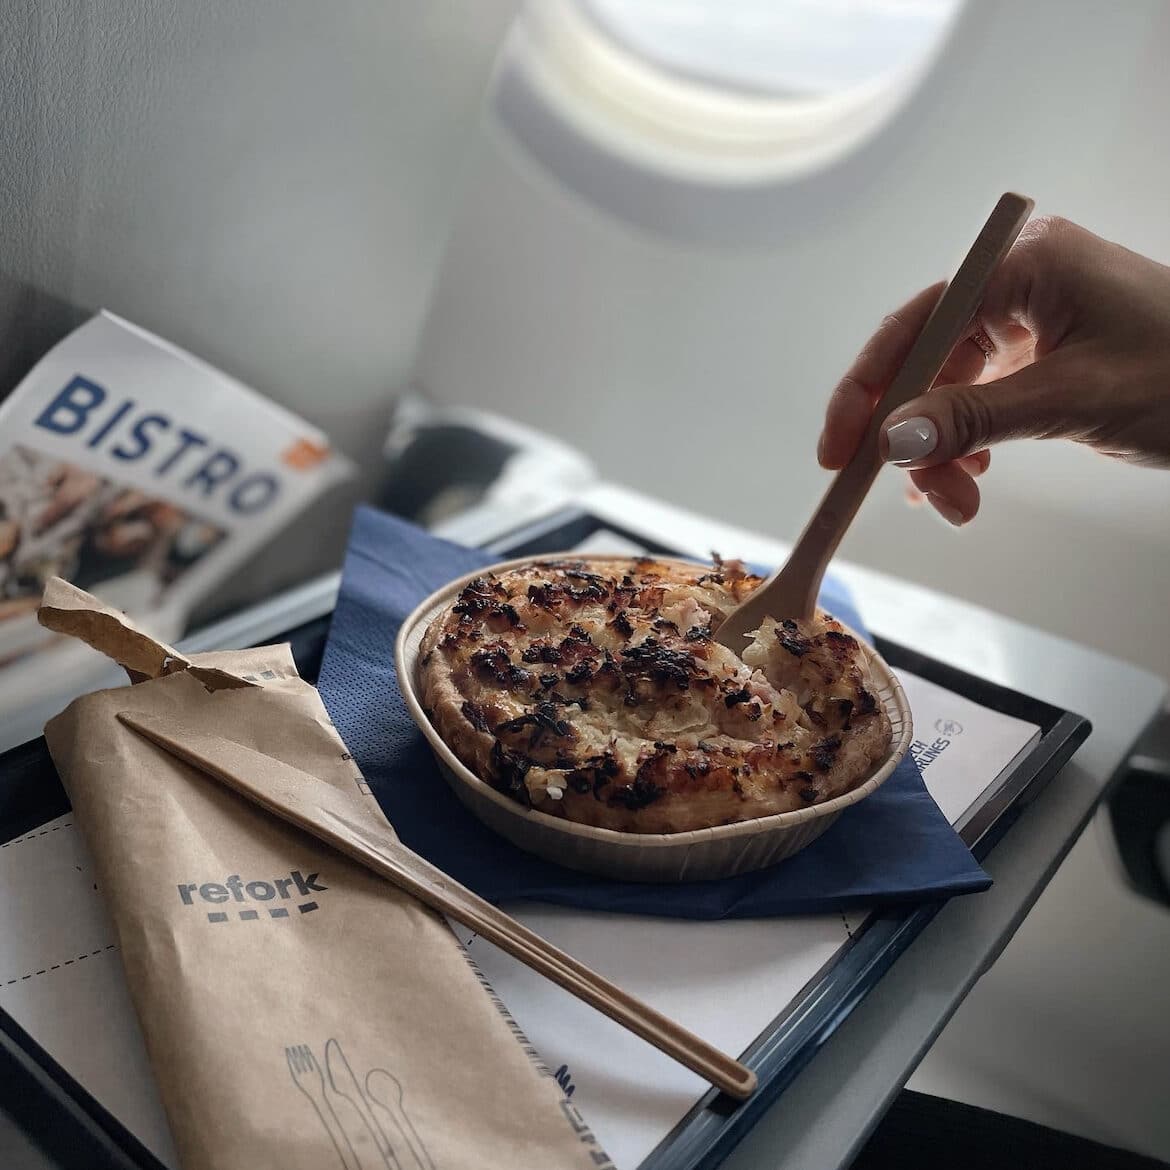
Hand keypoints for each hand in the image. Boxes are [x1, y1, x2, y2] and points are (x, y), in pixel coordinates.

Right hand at [817, 216, 1169, 524]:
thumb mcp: (1072, 400)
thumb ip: (972, 417)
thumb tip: (890, 441)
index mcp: (1024, 266)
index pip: (916, 325)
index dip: (867, 392)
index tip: (838, 453)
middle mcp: (1019, 282)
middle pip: (926, 361)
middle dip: (913, 436)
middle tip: (915, 496)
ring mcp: (1031, 316)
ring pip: (949, 387)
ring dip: (942, 450)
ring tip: (958, 503)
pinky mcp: (1042, 352)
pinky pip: (979, 397)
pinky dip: (967, 443)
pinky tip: (972, 477)